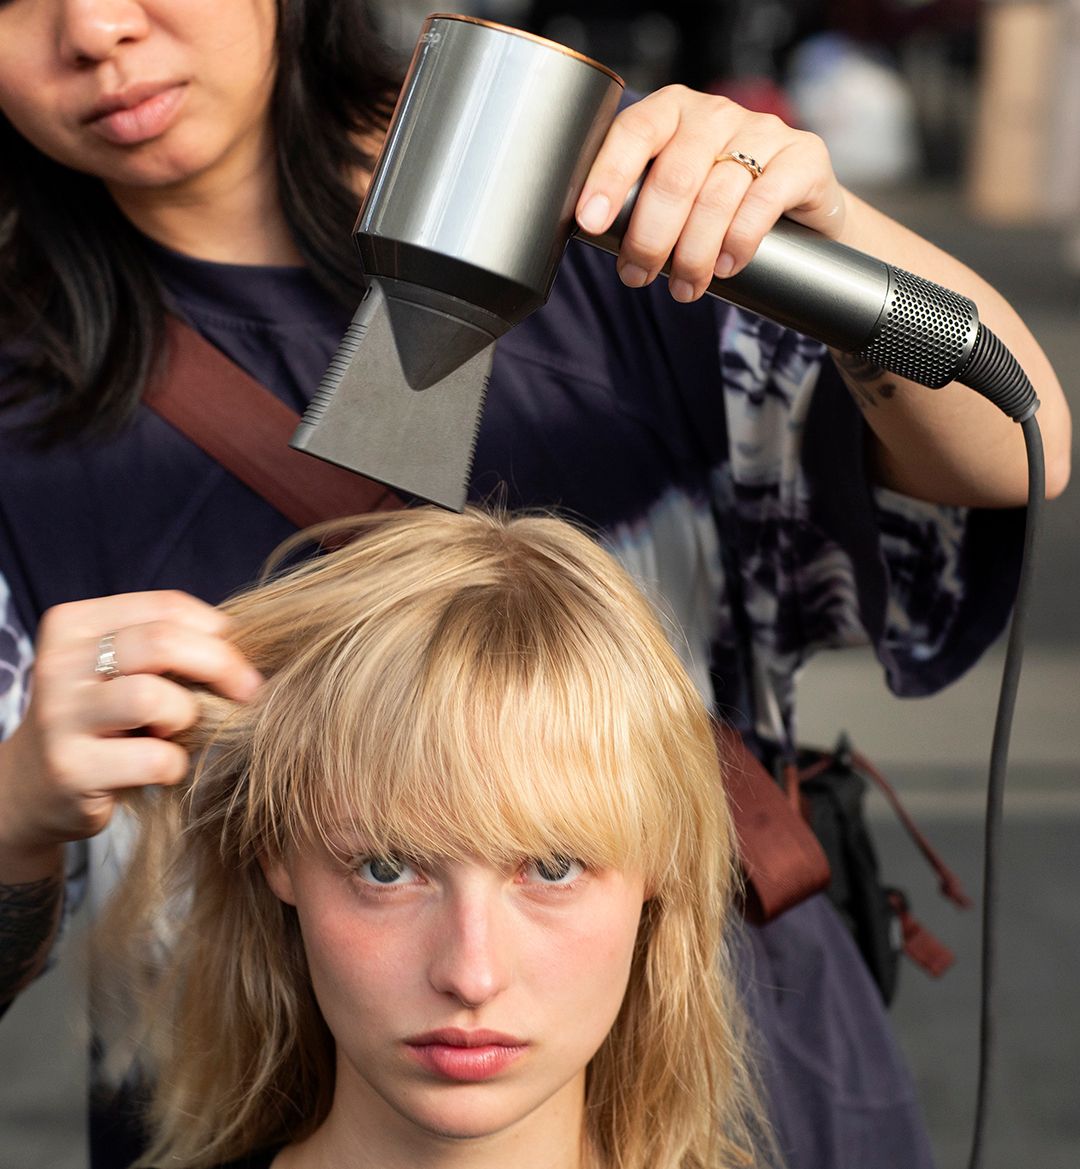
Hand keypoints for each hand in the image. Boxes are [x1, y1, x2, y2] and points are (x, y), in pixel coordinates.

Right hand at [0, 591, 261, 862]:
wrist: (35, 787)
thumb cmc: (106, 718)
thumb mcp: (125, 669)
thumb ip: (172, 646)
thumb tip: (253, 640)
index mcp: (73, 624)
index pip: (166, 606)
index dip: (219, 630)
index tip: (243, 658)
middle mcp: (58, 664)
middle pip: (162, 642)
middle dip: (221, 665)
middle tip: (248, 691)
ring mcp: (59, 717)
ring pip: (153, 697)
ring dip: (186, 716)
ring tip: (178, 730)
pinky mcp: (70, 769)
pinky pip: (154, 758)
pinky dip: (175, 765)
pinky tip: (163, 767)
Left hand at [575, 85, 846, 301]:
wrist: (797, 207)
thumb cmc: (716, 203)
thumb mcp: (673, 193)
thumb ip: (638, 200)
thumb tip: (592, 236)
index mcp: (672, 111)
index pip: (634, 132)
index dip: (609, 178)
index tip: (591, 223)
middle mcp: (715, 112)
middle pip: (675, 176)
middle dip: (651, 237)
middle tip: (638, 276)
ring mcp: (762, 129)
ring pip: (717, 196)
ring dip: (693, 254)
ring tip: (683, 288)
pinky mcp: (802, 156)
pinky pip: (764, 201)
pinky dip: (738, 242)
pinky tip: (726, 266)